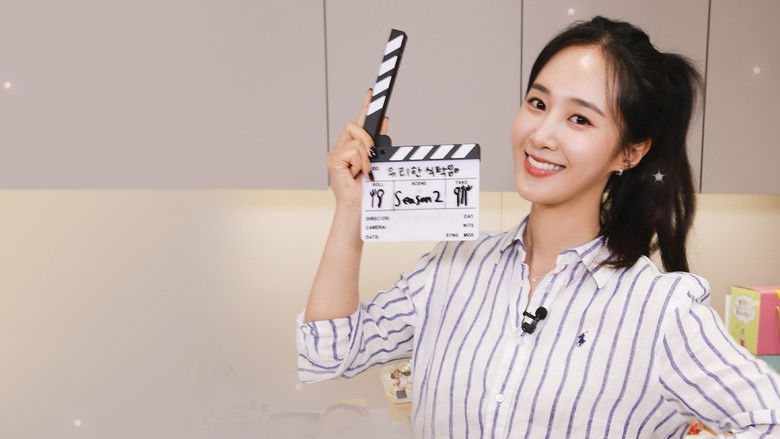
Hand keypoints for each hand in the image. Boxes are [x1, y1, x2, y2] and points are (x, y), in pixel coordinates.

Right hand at [328, 89, 388, 208]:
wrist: (357, 207)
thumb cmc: (365, 190)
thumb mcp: (375, 162)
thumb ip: (377, 144)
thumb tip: (385, 123)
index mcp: (351, 148)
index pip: (358, 123)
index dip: (364, 107)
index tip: (371, 94)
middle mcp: (341, 148)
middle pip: (355, 126)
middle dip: (367, 141)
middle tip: (370, 160)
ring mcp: (335, 153)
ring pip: (357, 142)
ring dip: (365, 159)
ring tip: (363, 173)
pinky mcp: (333, 159)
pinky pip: (353, 151)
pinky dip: (359, 163)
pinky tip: (356, 174)